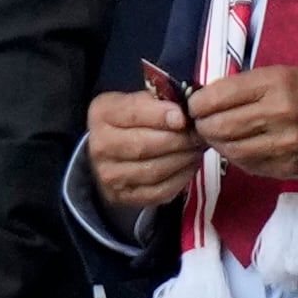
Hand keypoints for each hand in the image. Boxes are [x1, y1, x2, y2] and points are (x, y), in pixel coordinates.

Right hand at [87, 90, 202, 209]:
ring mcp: (109, 174)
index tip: (183, 118)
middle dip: (178, 140)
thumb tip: (185, 114)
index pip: (133, 113)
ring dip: (182, 160)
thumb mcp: (140, 101)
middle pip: (144, 145)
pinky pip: (158, 191)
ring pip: (153, 170)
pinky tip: (189, 165)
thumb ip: (159, 102)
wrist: (111, 150)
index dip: (160, 116)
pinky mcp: (122, 196)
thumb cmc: (133, 120)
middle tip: (198, 135)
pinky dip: (180, 178)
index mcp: (102, 114)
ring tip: (196, 149)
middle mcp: (99, 145)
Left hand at [187, 66, 297, 178]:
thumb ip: (249, 86)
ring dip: (216, 144)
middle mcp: (279, 114)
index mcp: (277, 83)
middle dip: (201, 126)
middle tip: (200, 123)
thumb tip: (207, 98)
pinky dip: (236, 156)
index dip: (197, 103)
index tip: (194, 104)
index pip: (218, 96)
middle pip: (218, 126)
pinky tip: (239, 147)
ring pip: (229, 150)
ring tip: (218, 135)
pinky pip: (247, 165)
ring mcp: (284, 145)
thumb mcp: (287, 73)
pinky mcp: (288, 168)